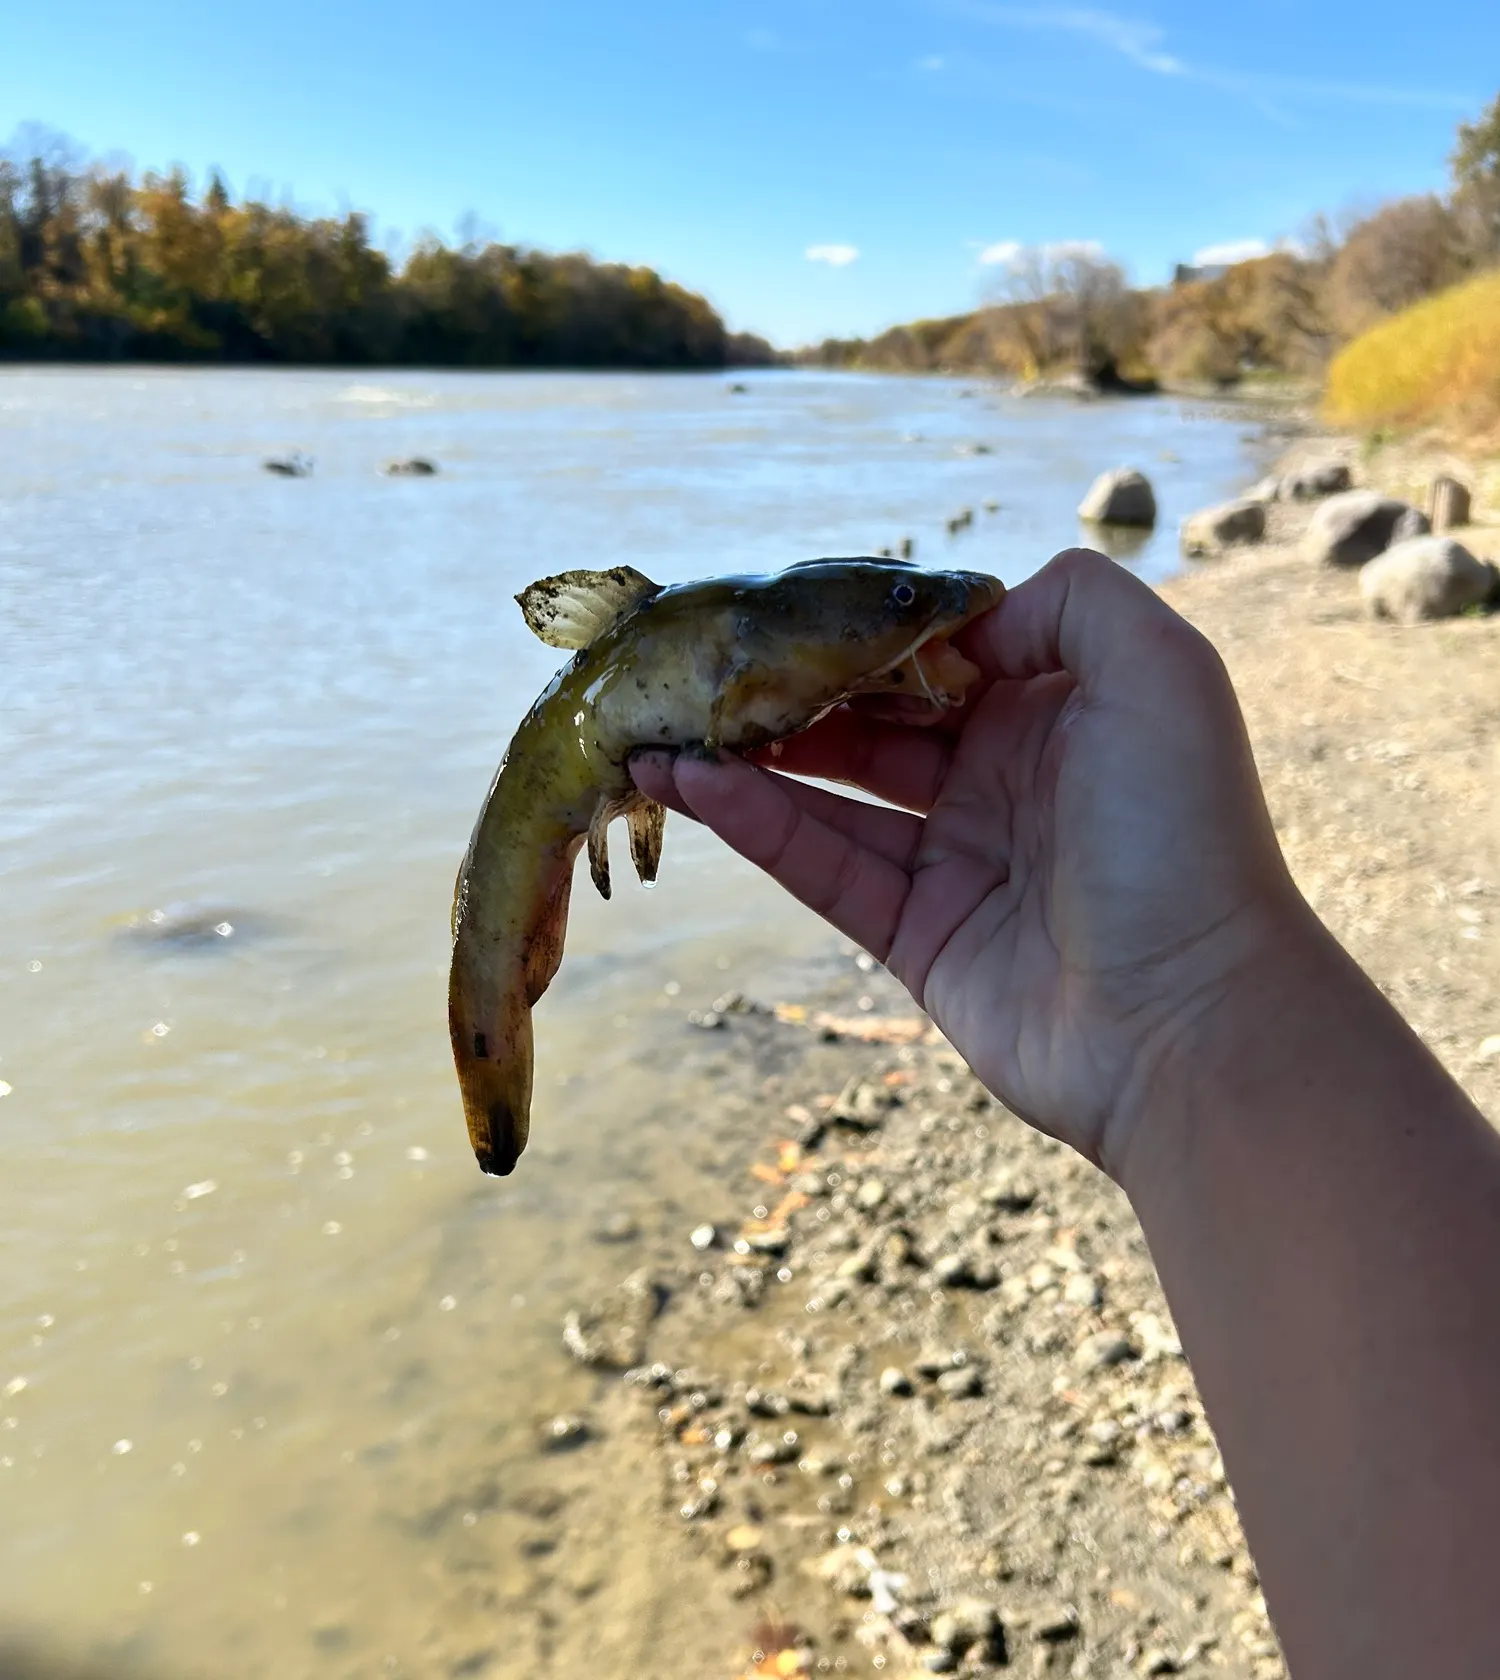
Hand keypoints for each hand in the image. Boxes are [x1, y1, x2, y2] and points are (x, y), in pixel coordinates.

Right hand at [631, 548, 1311, 1178]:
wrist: (1191, 1024)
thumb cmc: (1183, 836)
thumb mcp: (1160, 670)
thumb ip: (1069, 600)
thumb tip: (955, 620)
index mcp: (1059, 710)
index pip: (938, 654)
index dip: (861, 633)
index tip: (783, 611)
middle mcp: (1006, 778)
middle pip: (873, 720)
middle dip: (792, 693)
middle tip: (702, 671)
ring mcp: (959, 860)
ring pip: (832, 794)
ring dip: (749, 760)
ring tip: (660, 729)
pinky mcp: (918, 936)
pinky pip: (825, 867)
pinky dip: (758, 826)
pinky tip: (694, 786)